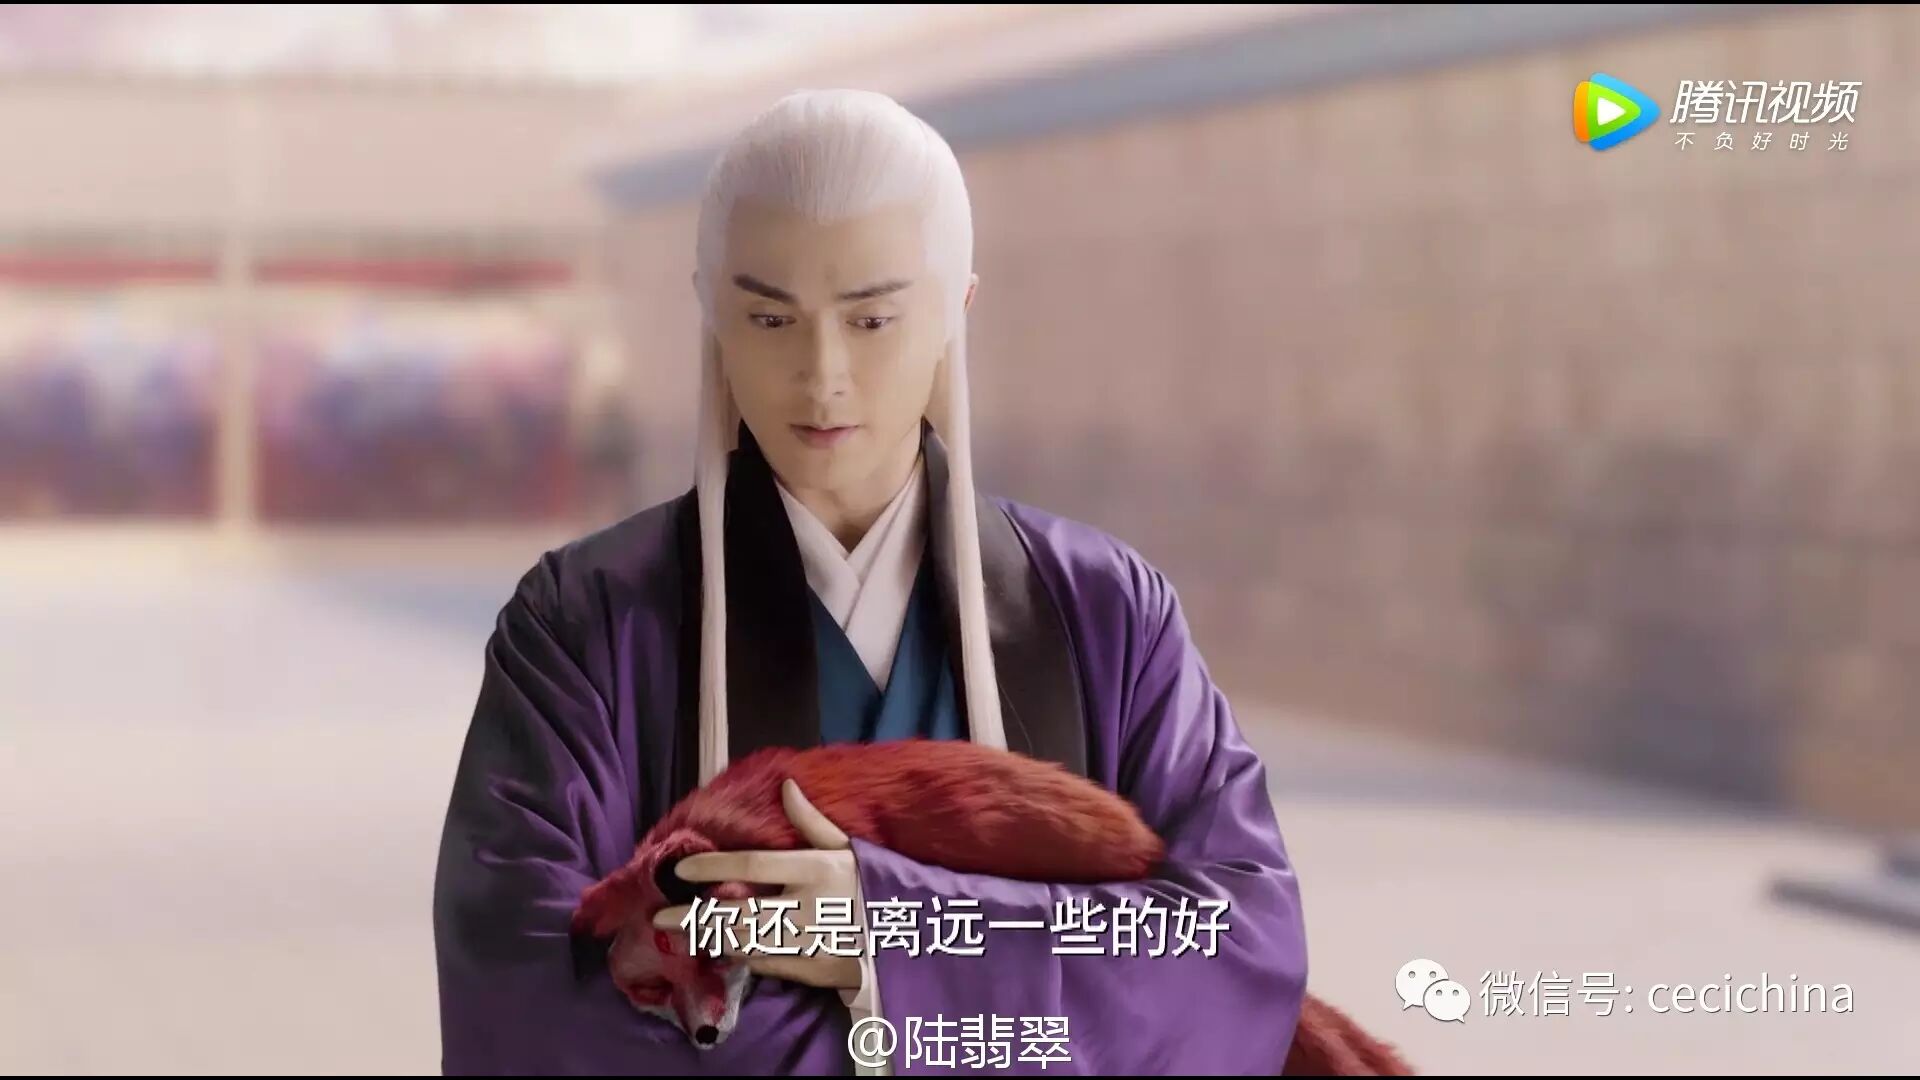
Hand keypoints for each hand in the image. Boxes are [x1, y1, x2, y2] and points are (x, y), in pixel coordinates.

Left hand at [653, 779, 864, 991]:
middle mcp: (808, 907)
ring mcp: (811, 943)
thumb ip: (812, 820)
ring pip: (747, 943)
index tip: (681, 867)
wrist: (915, 932)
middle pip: (738, 913)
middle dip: (695, 915)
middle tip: (661, 915)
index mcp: (816, 870)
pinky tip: (724, 950)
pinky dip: (743, 957)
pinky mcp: (817, 971)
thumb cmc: (876, 884)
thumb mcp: (849, 846)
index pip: (751, 866)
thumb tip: (786, 786)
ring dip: (713, 938)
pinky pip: (768, 965)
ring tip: (685, 932)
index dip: (712, 866)